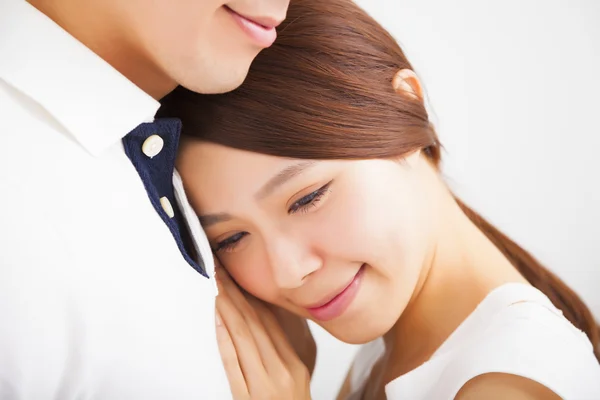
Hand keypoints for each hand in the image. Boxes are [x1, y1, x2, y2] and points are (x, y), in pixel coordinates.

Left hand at [215, 268, 311, 399]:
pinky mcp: (247, 399)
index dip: (252, 295)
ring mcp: (264, 385)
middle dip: (236, 292)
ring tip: (216, 284)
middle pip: (256, 323)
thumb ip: (284, 356)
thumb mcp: (297, 381)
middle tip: (221, 270)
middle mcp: (281, 370)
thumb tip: (268, 328)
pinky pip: (233, 363)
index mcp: (295, 364)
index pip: (270, 321)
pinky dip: (225, 338)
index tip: (238, 275)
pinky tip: (217, 319)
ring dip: (227, 306)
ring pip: (244, 336)